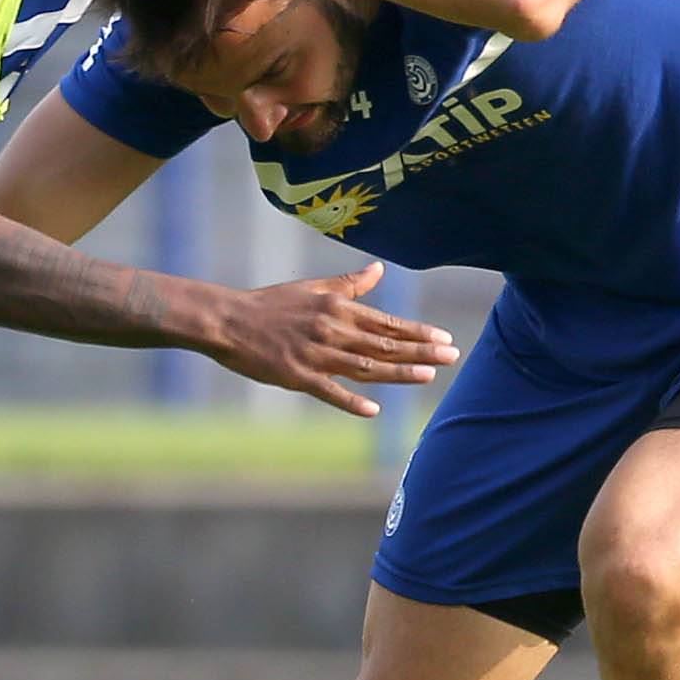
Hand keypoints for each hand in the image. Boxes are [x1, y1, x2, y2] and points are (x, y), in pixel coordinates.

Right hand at [213, 261, 458, 417]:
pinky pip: (329, 391)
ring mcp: (315, 355)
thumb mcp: (313, 288)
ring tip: (427, 376)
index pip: (386, 323)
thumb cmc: (271, 304)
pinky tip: (375, 409)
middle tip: (450, 357)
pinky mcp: (297, 376)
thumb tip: (379, 270)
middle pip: (383, 344)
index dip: (417, 332)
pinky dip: (352, 400)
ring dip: (398, 372)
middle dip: (420, 351)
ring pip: (365, 366)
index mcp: (337, 309)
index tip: (444, 338)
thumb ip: (349, 284)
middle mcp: (332, 330)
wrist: (229, 320)